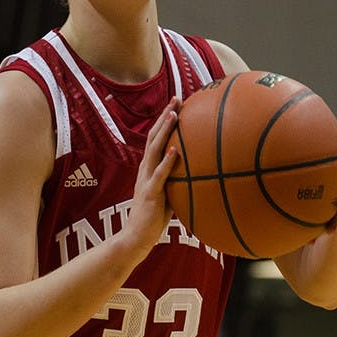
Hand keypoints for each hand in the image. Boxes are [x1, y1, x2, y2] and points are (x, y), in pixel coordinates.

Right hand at [126, 97, 181, 253]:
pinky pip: (160, 175)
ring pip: (155, 150)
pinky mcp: (150, 193)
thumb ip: (179, 181)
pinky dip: (167, 162)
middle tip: (176, 98)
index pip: (156, 139)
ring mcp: (146, 180)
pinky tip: (176, 150)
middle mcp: (145, 170)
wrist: (136, 238)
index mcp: (149, 169)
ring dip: (164, 131)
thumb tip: (199, 173)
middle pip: (154, 137)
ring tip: (174, 115)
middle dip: (165, 116)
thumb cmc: (154, 218)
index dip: (164, 120)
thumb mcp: (169, 193)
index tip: (176, 104)